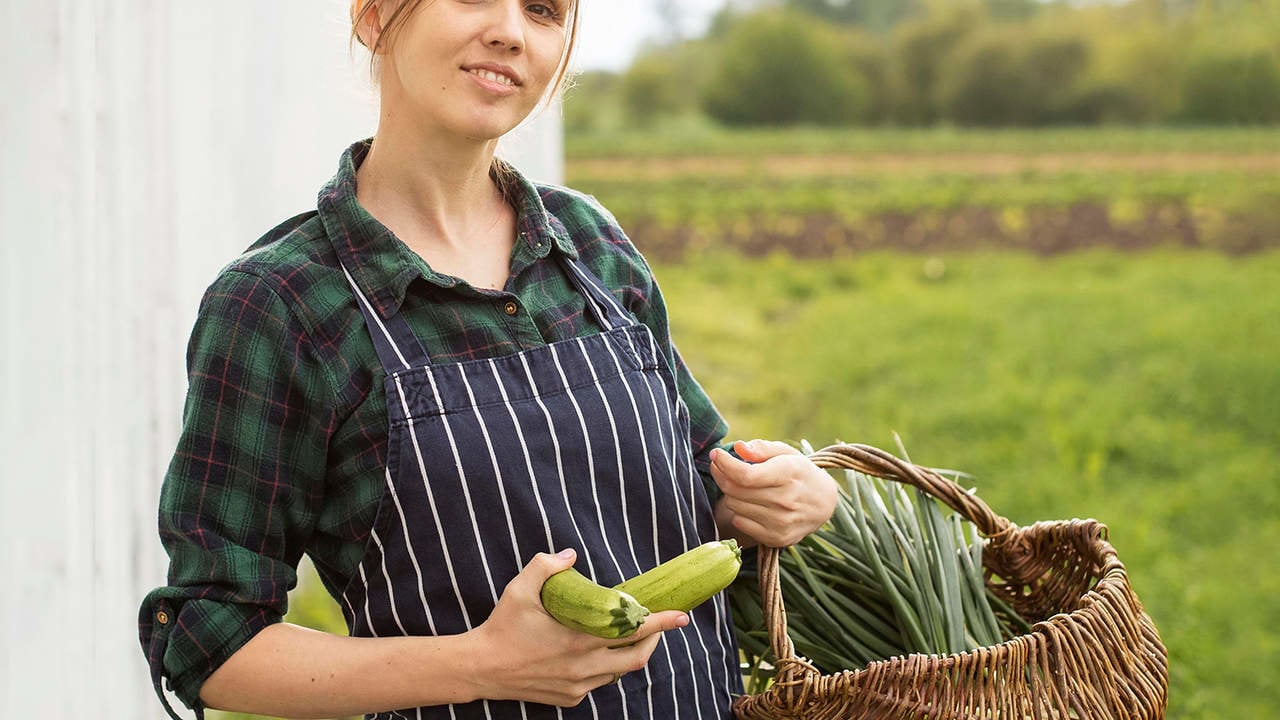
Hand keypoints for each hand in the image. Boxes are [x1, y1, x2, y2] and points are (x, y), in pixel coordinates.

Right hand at [467, 549, 688, 706]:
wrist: (480, 668)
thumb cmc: (502, 626)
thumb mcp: (520, 589)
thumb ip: (547, 566)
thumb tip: (570, 555)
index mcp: (579, 639)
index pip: (633, 631)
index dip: (661, 622)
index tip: (681, 615)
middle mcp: (584, 667)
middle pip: (637, 658)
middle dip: (653, 640)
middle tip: (657, 624)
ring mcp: (577, 686)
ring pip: (618, 672)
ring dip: (629, 654)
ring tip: (627, 635)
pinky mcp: (569, 698)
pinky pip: (598, 683)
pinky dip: (605, 668)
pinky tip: (595, 652)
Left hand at [710, 439, 838, 547]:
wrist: (824, 503)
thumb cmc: (799, 473)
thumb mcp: (786, 453)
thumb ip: (762, 448)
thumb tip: (739, 448)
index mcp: (790, 474)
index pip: (746, 474)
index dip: (725, 464)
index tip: (716, 455)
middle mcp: (787, 500)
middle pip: (735, 490)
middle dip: (721, 475)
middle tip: (720, 466)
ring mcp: (782, 522)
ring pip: (735, 506)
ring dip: (731, 493)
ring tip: (741, 486)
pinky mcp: (777, 538)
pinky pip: (741, 523)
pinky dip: (739, 512)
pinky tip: (750, 503)